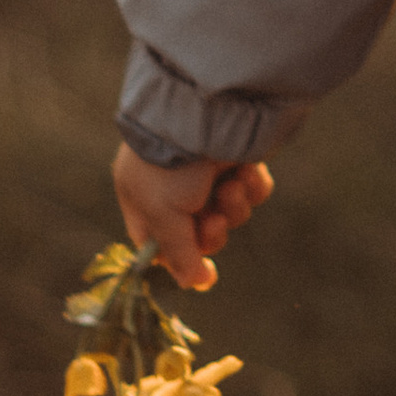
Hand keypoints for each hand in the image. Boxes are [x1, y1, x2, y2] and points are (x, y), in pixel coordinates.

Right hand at [109, 141, 272, 291]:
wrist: (203, 110)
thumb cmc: (169, 166)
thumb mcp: (163, 215)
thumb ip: (178, 254)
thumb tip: (193, 285)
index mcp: (143, 198)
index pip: (159, 243)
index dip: (181, 259)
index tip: (203, 272)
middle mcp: (175, 186)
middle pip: (200, 233)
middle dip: (212, 231)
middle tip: (214, 219)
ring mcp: (209, 172)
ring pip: (230, 212)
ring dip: (234, 206)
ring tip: (232, 188)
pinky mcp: (238, 158)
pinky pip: (252, 189)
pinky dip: (253, 187)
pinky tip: (247, 173)